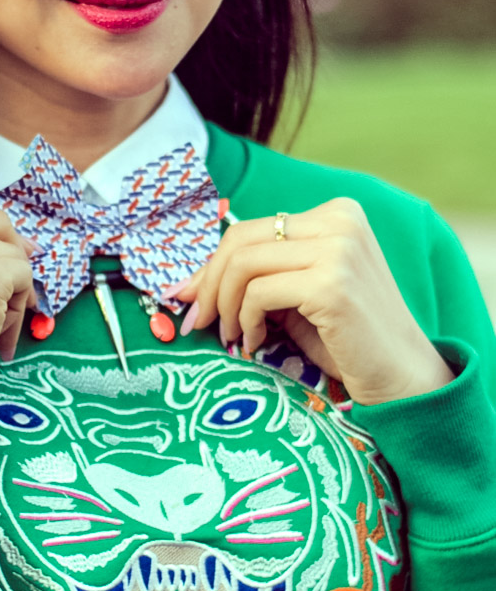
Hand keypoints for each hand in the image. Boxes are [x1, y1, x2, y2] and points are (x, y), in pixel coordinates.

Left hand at [172, 197, 453, 405]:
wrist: (401, 376)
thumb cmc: (348, 341)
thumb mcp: (300, 297)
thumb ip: (262, 278)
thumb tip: (190, 283)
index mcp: (335, 214)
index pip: (251, 229)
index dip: (212, 266)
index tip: (190, 299)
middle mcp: (339, 221)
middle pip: (240, 240)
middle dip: (208, 284)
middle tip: (197, 322)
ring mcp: (338, 249)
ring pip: (243, 264)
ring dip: (224, 306)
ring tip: (232, 337)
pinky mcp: (332, 282)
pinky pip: (258, 293)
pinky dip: (244, 321)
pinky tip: (254, 342)